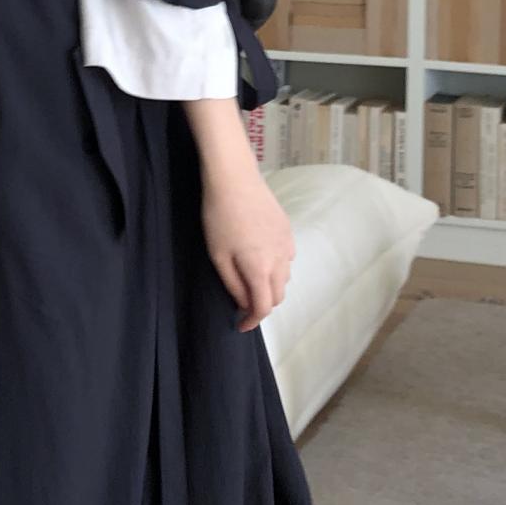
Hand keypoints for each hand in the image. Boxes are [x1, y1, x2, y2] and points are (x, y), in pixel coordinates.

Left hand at [200, 155, 293, 331]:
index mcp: (260, 268)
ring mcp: (286, 244)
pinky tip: (260, 257)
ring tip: (249, 279)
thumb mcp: (218, 256)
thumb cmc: (220, 216)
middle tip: (242, 304)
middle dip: (262, 305)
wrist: (234, 179)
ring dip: (270, 286)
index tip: (241, 325)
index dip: (252, 321)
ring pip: (284, 278)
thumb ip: (233, 285)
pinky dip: (276, 267)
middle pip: (278, 296)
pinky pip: (287, 258)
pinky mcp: (287, 230)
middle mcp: (279, 259)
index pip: (264, 307)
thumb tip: (244, 304)